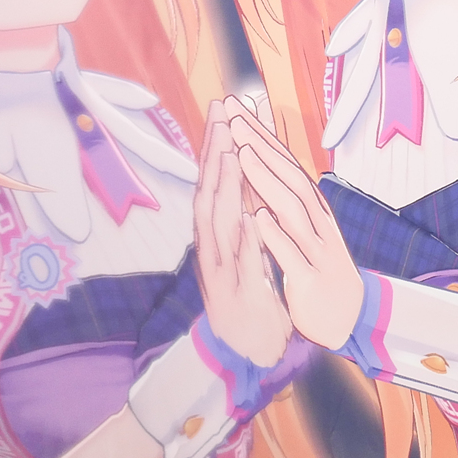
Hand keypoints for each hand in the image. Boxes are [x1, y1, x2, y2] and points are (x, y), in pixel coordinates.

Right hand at [192, 104, 292, 367]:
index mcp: (216, 234)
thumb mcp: (241, 247)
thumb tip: (237, 172)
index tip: (221, 111)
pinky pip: (240, 263)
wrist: (247, 346)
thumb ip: (236, 213)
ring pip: (218, 224)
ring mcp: (219, 270)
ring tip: (229, 155)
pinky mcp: (233, 295)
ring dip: (223, 188)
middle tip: (220, 119)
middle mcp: (211, 247)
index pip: (212, 183)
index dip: (214, 146)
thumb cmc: (247, 291)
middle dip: (214, 155)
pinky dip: (244, 239)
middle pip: (208, 194)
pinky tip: (249, 217)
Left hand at [223, 98, 365, 350]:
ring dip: (266, 180)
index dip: (261, 137)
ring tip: (242, 153)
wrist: (348, 319)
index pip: (285, 166)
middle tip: (235, 118)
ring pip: (291, 209)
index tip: (237, 109)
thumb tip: (262, 157)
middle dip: (260, 147)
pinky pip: (292, 255)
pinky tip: (259, 217)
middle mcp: (317, 223)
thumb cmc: (319, 267)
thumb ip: (284, 196)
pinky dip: (276, 235)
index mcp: (312, 210)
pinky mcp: (310, 281)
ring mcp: (316, 251)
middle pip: (288, 177)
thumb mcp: (304, 228)